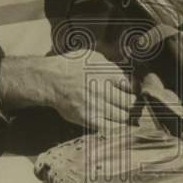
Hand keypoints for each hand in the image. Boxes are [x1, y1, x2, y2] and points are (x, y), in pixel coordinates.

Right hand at [1, 52, 135, 128]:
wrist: (50, 80)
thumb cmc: (71, 65)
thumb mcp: (92, 55)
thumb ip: (110, 60)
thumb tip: (126, 61)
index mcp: (106, 73)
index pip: (130, 85)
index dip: (132, 89)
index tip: (130, 90)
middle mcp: (102, 89)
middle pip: (128, 102)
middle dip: (131, 103)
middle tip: (128, 103)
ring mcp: (95, 105)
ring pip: (121, 116)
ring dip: (124, 115)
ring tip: (122, 112)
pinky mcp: (87, 118)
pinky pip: (108, 127)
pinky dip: (115, 126)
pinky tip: (114, 122)